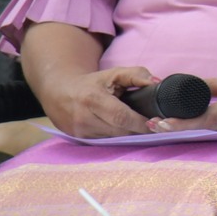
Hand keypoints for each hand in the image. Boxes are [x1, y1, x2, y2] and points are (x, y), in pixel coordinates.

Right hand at [37, 66, 154, 138]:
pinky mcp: (80, 139)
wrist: (59, 92)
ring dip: (129, 135)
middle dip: (139, 130)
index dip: (140, 122)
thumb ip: (137, 74)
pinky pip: (106, 142)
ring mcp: (80, 132)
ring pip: (114, 139)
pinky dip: (118, 137)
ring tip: (140, 126)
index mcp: (92, 99)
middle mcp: (83, 118)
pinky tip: (125, 130)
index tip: (156, 122)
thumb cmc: (92, 83)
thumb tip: (156, 83)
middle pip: (120, 131)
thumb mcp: (114, 73)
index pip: (121, 117)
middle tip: (155, 126)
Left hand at [160, 73, 216, 136]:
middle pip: (204, 126)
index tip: (160, 123)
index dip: (180, 123)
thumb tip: (191, 86)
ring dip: (197, 125)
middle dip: (182, 124)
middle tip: (155, 121)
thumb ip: (215, 85)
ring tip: (173, 119)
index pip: (203, 118)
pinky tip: (210, 120)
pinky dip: (216, 125)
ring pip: (214, 130)